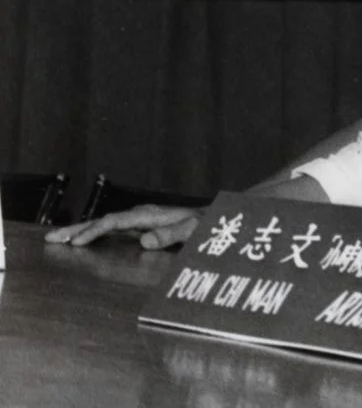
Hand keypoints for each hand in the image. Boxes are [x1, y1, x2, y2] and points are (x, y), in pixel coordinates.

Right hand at [44, 205, 203, 248]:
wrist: (213, 219)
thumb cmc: (204, 225)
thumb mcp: (191, 230)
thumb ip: (171, 234)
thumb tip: (144, 241)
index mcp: (149, 215)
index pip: (115, 222)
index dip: (94, 232)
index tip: (75, 243)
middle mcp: (141, 215)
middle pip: (103, 221)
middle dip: (77, 229)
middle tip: (51, 238)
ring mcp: (140, 220)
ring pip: (105, 224)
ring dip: (81, 231)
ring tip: (57, 239)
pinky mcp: (141, 226)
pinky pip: (112, 229)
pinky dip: (94, 234)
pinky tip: (84, 241)